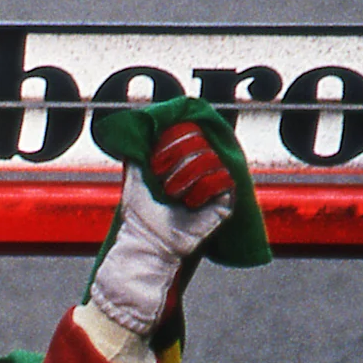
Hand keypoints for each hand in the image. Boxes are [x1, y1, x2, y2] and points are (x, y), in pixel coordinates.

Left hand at [84, 111, 257, 339]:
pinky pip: (224, 178)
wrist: (147, 242)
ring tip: (174, 194)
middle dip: (177, 159)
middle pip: (200, 139)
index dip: (172, 142)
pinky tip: (191, 204)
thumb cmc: (141, 212)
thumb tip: (147, 121)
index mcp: (183, 156)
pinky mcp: (226, 200)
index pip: (189, 129)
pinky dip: (203, 189)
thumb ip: (141, 147)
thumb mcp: (136, 173)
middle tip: (164, 182)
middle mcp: (202, 165)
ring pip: (211, 157)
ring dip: (186, 176)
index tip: (155, 165)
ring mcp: (215, 182)